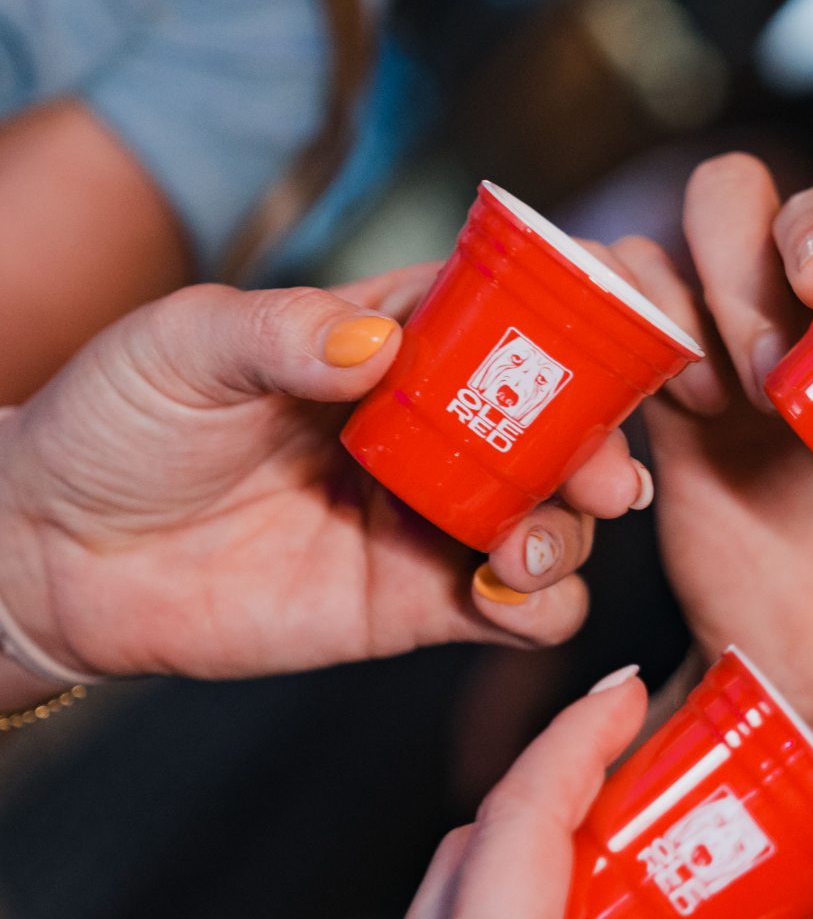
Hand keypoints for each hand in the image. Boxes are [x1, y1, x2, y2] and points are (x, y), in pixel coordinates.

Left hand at [0, 263, 650, 679]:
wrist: (56, 555)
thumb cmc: (113, 425)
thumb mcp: (184, 348)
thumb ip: (281, 334)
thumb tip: (379, 344)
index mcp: (394, 340)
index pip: (520, 308)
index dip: (599, 310)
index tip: (648, 323)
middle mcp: (434, 429)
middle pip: (565, 425)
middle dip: (606, 445)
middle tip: (605, 474)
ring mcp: (432, 517)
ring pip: (558, 522)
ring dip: (572, 532)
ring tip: (525, 544)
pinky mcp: (417, 603)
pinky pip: (517, 610)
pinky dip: (539, 607)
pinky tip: (500, 594)